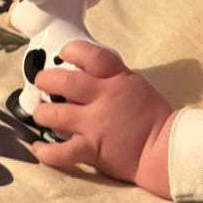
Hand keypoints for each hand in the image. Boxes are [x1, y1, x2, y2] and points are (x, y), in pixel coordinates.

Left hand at [31, 40, 175, 198]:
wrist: (165, 148)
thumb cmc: (151, 115)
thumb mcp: (134, 84)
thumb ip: (110, 77)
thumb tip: (84, 72)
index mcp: (118, 79)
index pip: (92, 56)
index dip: (72, 50)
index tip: (63, 54)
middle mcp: (104, 98)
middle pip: (65, 82)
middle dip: (46, 80)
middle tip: (41, 82)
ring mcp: (96, 124)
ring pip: (56, 114)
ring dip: (42, 113)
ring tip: (41, 113)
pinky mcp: (92, 150)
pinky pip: (61, 152)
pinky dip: (45, 151)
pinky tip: (38, 147)